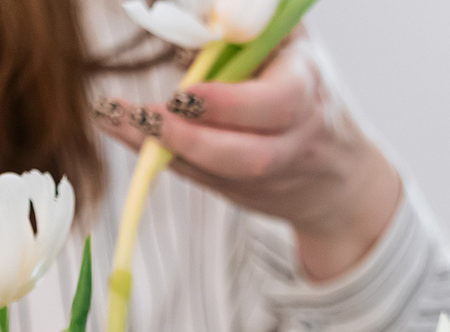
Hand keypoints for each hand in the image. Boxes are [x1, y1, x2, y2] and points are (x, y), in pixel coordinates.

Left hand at [96, 38, 404, 282]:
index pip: (276, 104)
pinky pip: (197, 178)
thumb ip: (245, 29)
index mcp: (307, 90)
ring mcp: (267, 175)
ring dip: (159, 149)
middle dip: (191, 139)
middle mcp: (294, 139)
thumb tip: (186, 13)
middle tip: (145, 114)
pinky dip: (154, 156)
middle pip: (248, 155)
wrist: (336, 171)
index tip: (184, 94)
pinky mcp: (242, 195)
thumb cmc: (302, 82)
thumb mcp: (287, 43)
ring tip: (113, 116)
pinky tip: (119, 128)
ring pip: (214, 173)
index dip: (228, 104)